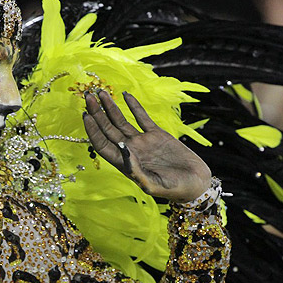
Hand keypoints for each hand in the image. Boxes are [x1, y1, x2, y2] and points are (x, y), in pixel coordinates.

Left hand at [82, 90, 210, 202]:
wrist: (196, 184)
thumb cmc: (174, 190)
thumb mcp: (152, 185)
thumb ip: (135, 170)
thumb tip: (122, 150)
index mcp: (124, 163)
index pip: (101, 144)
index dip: (92, 131)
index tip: (85, 115)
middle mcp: (129, 150)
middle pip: (107, 129)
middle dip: (97, 113)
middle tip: (88, 96)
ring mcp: (142, 141)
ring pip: (121, 121)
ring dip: (110, 107)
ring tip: (101, 92)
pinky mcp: (157, 134)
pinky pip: (142, 117)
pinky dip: (134, 105)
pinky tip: (125, 94)